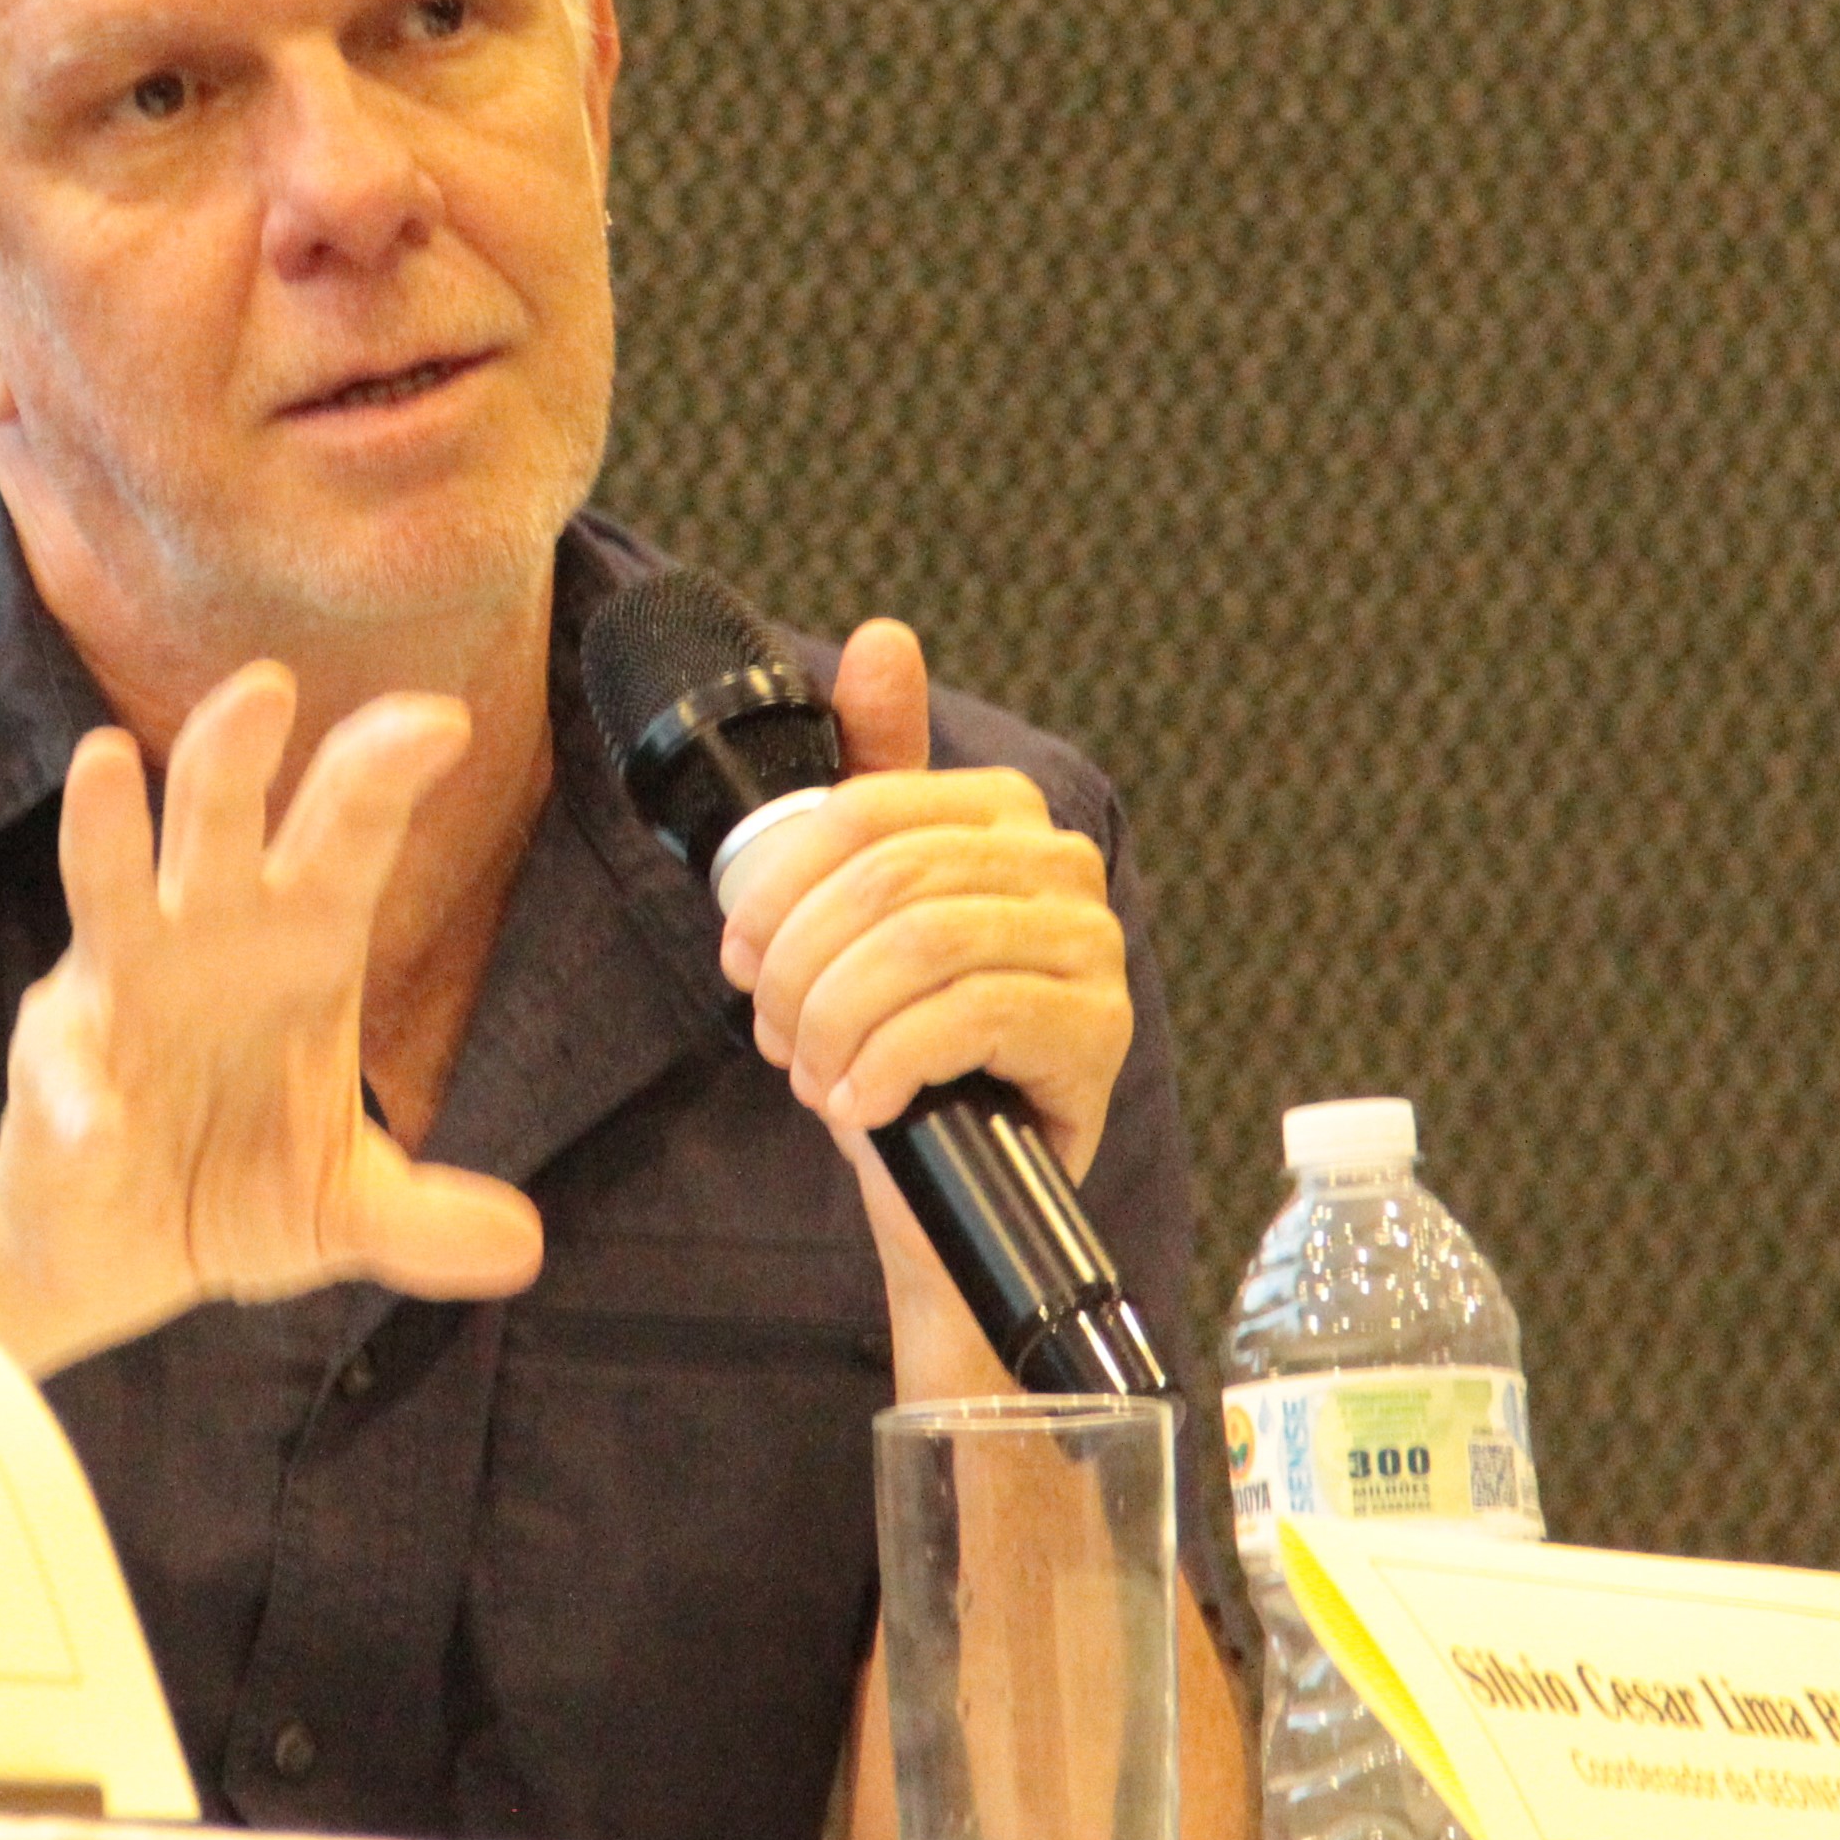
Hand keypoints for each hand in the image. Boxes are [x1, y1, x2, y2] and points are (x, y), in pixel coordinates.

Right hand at [0, 660, 545, 1353]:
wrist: (119, 1250)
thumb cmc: (238, 1184)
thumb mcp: (342, 1208)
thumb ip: (418, 1222)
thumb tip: (522, 1247)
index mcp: (302, 942)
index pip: (349, 835)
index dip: (385, 772)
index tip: (441, 723)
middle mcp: (207, 933)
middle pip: (219, 819)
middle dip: (236, 751)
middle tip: (266, 686)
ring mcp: (120, 984)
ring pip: (110, 882)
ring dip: (108, 826)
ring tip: (104, 762)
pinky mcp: (55, 1062)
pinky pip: (62, 1068)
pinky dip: (78, 1099)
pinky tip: (96, 1126)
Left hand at [711, 619, 1131, 1396]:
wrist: (948, 1198)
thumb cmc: (899, 1044)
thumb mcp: (857, 915)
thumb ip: (865, 782)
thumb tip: (883, 641)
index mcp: (1001, 814)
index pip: (866, 811)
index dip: (781, 884)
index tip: (739, 957)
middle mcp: (1061, 864)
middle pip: (888, 881)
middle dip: (802, 965)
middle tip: (773, 1033)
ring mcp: (1092, 947)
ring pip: (922, 946)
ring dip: (837, 1021)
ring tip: (816, 1073)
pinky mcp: (1099, 1031)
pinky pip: (969, 1017)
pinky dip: (887, 1063)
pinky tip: (862, 1105)